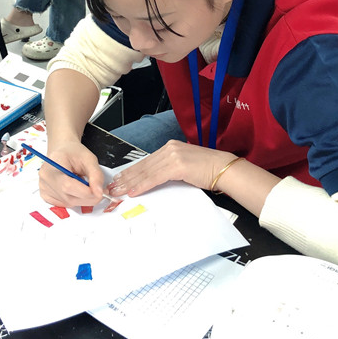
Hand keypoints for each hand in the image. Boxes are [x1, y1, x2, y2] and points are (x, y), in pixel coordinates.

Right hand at [38, 140, 105, 206]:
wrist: (62, 151)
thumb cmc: (74, 153)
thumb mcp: (89, 159)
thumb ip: (96, 175)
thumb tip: (99, 192)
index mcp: (53, 164)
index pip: (68, 186)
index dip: (87, 193)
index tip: (101, 192)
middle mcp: (45, 177)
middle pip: (68, 197)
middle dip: (88, 198)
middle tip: (99, 192)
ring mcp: (43, 187)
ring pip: (67, 203)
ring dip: (82, 199)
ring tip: (86, 186)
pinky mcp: (45, 195)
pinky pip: (64, 204)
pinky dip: (74, 200)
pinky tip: (76, 190)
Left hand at [106, 140, 238, 196]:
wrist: (224, 169)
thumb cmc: (208, 170)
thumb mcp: (185, 166)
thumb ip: (169, 169)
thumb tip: (154, 180)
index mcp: (170, 147)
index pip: (146, 161)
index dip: (131, 172)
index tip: (120, 179)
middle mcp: (170, 148)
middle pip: (143, 166)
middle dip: (126, 178)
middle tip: (113, 187)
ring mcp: (173, 155)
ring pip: (146, 172)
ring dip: (130, 183)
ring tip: (118, 191)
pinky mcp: (177, 165)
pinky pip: (155, 177)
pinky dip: (143, 185)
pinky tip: (133, 191)